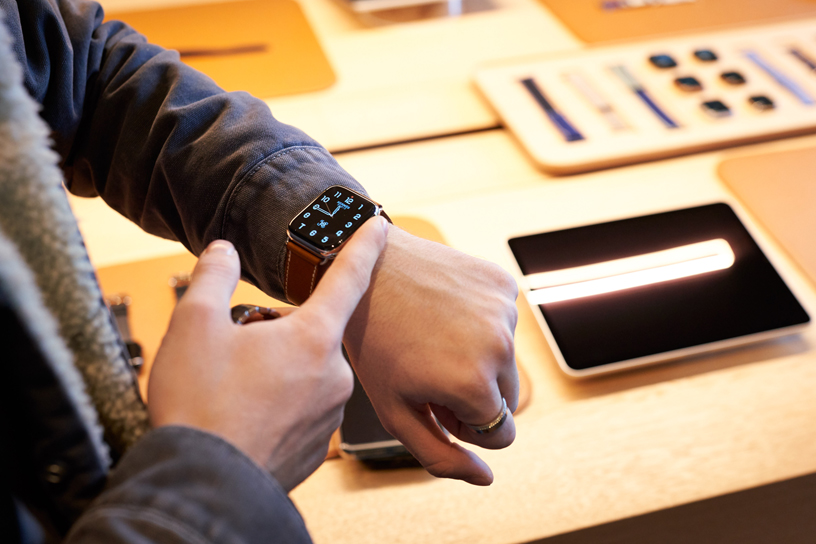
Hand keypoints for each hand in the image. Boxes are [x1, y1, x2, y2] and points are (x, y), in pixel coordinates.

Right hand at [147, 216, 388, 490]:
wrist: (203, 487)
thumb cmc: (200, 408)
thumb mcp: (194, 324)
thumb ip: (213, 277)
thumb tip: (223, 252)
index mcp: (313, 337)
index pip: (348, 277)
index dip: (362, 246)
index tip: (378, 226)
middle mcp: (334, 376)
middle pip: (311, 333)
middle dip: (278, 334)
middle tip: (234, 353)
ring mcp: (328, 415)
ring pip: (305, 374)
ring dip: (276, 372)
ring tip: (233, 391)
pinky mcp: (316, 448)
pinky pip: (301, 411)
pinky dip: (277, 407)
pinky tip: (244, 417)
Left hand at [343, 226, 518, 485]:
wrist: (366, 267)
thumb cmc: (373, 343)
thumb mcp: (395, 410)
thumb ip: (440, 456)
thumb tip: (486, 478)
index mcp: (474, 384)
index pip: (500, 436)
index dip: (464, 425)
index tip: (434, 402)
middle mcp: (500, 347)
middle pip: (508, 400)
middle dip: (476, 395)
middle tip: (431, 372)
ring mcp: (505, 311)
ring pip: (507, 360)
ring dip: (480, 359)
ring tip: (433, 339)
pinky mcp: (503, 284)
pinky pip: (505, 323)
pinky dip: (482, 324)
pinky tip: (444, 312)